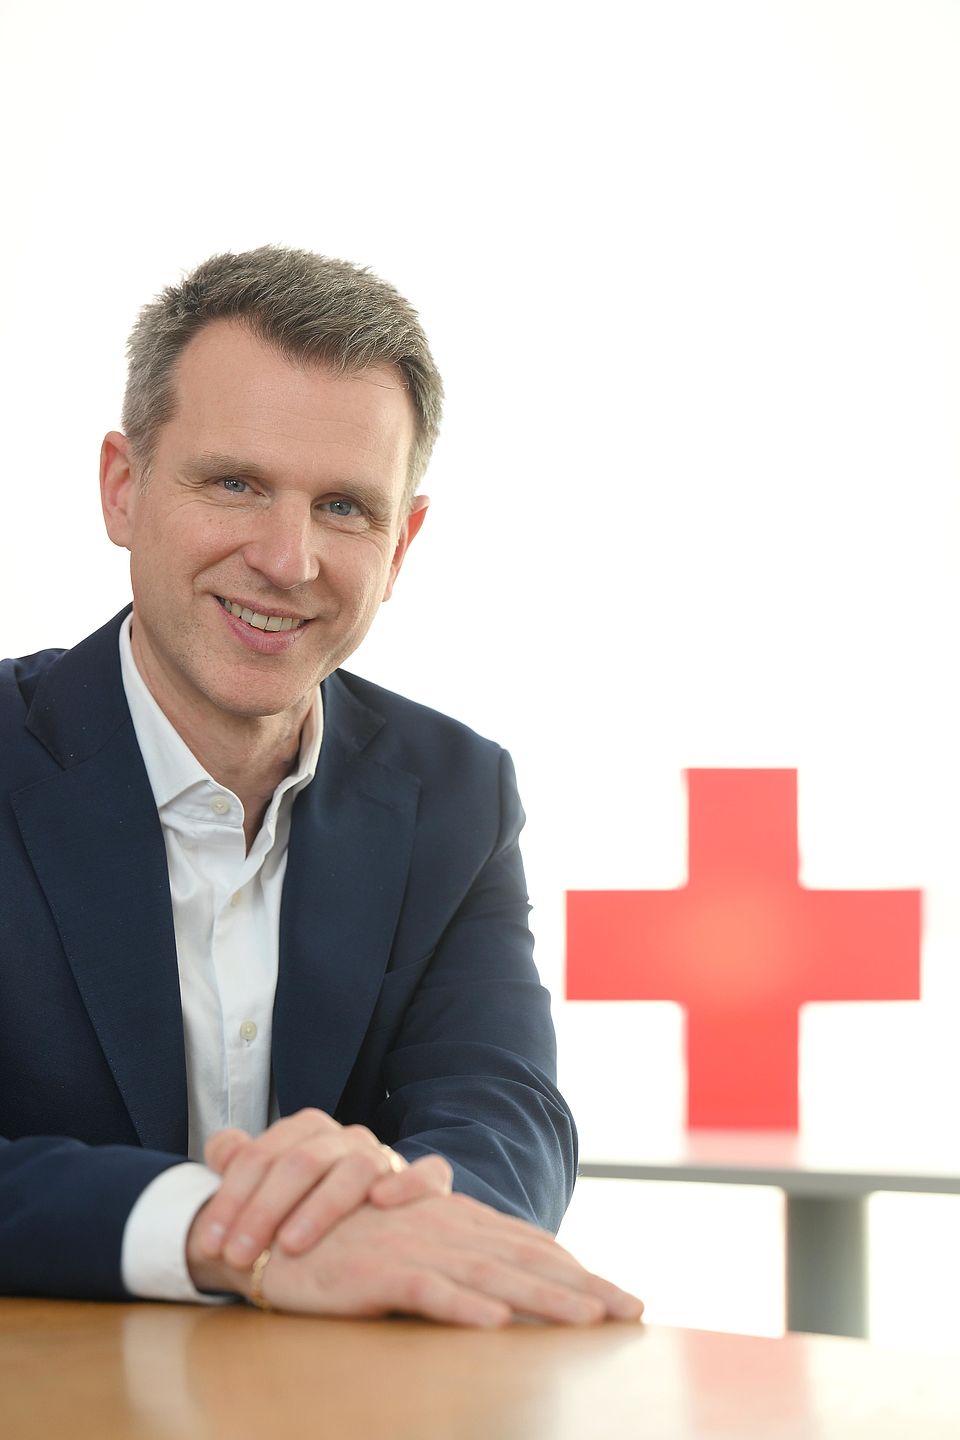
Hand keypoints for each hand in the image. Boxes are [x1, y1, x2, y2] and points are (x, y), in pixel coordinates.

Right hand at [188, 1191, 644, 1327]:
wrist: (270, 1228)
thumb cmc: (343, 1240)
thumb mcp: (407, 1245)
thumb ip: (455, 1255)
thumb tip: (504, 1287)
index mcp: (456, 1226)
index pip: (530, 1249)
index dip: (579, 1274)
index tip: (626, 1301)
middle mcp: (445, 1232)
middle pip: (526, 1262)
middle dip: (583, 1289)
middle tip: (633, 1311)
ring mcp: (414, 1249)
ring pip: (491, 1277)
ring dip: (541, 1300)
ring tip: (587, 1321)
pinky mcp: (376, 1272)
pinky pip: (426, 1291)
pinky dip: (461, 1308)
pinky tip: (495, 1325)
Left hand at [197, 1108, 452, 1267]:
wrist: (368, 1221)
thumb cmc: (307, 1209)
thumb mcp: (271, 1187)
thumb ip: (243, 1163)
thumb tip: (220, 1148)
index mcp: (308, 1131)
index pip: (263, 1155)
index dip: (232, 1197)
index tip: (211, 1242)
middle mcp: (346, 1138)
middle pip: (302, 1162)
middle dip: (263, 1211)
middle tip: (238, 1257)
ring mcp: (385, 1157)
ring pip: (355, 1168)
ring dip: (321, 1206)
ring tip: (290, 1244)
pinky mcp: (425, 1181)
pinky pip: (427, 1173)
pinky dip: (407, 1183)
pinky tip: (382, 1202)